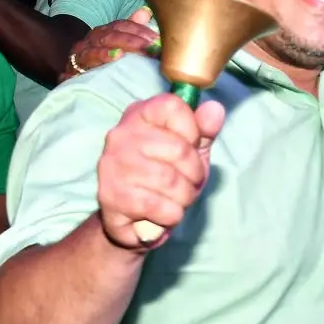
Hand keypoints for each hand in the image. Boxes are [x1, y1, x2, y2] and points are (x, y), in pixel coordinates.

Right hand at [62, 8, 159, 81]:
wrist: (73, 78)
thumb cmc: (101, 63)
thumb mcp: (119, 48)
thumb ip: (132, 30)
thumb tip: (146, 11)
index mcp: (104, 31)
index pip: (123, 25)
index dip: (140, 30)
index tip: (158, 39)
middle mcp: (92, 38)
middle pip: (113, 34)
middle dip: (135, 40)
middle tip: (153, 47)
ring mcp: (81, 51)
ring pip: (102, 43)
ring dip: (122, 46)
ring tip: (138, 49)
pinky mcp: (74, 67)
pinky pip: (87, 59)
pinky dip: (102, 56)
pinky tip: (116, 56)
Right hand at [96, 93, 224, 248]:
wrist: (137, 219)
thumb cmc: (168, 177)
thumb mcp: (192, 149)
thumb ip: (205, 129)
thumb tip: (215, 108)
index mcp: (140, 114)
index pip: (172, 105)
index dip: (193, 130)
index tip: (192, 147)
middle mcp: (120, 134)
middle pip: (179, 149)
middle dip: (195, 174)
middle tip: (189, 183)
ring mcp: (111, 165)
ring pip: (170, 181)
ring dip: (184, 197)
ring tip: (177, 199)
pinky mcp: (109, 196)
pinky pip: (158, 206)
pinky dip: (171, 215)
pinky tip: (164, 213)